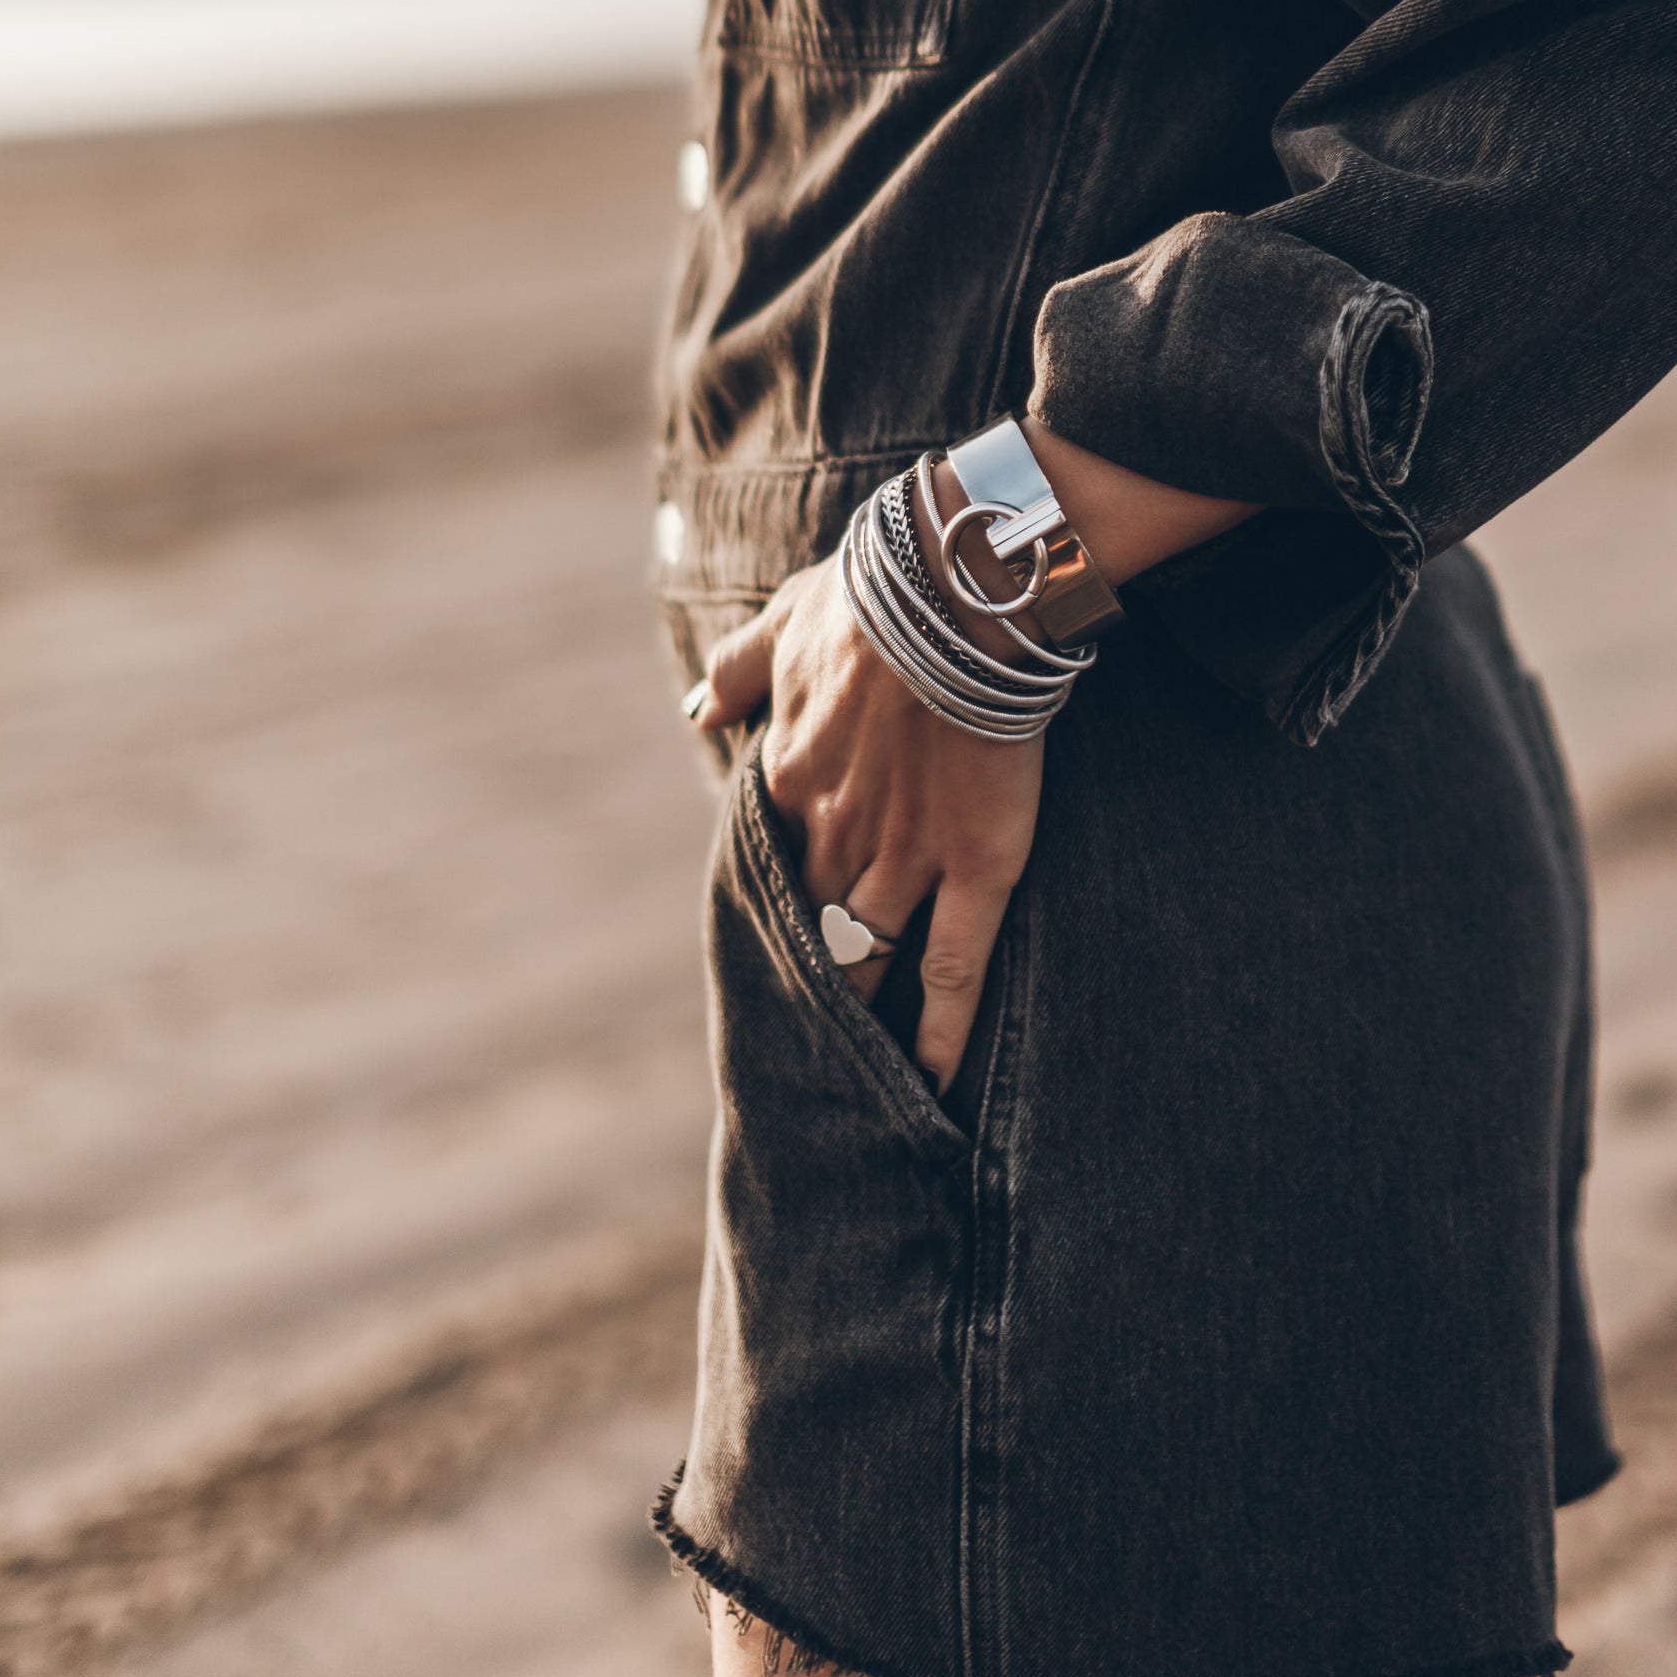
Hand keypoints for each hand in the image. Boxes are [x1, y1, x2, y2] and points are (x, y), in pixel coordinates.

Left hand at [685, 421, 1250, 1092]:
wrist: (955, 593)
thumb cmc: (873, 593)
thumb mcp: (785, 622)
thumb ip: (739, 669)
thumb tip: (699, 708)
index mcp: (790, 779)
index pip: (774, 861)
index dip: (778, 899)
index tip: (777, 937)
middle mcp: (837, 835)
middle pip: (814, 926)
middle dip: (811, 980)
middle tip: (807, 1038)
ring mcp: (906, 861)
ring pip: (871, 956)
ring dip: (862, 1015)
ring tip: (861, 1074)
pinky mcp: (977, 871)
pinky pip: (953, 969)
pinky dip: (939, 1031)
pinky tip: (932, 1083)